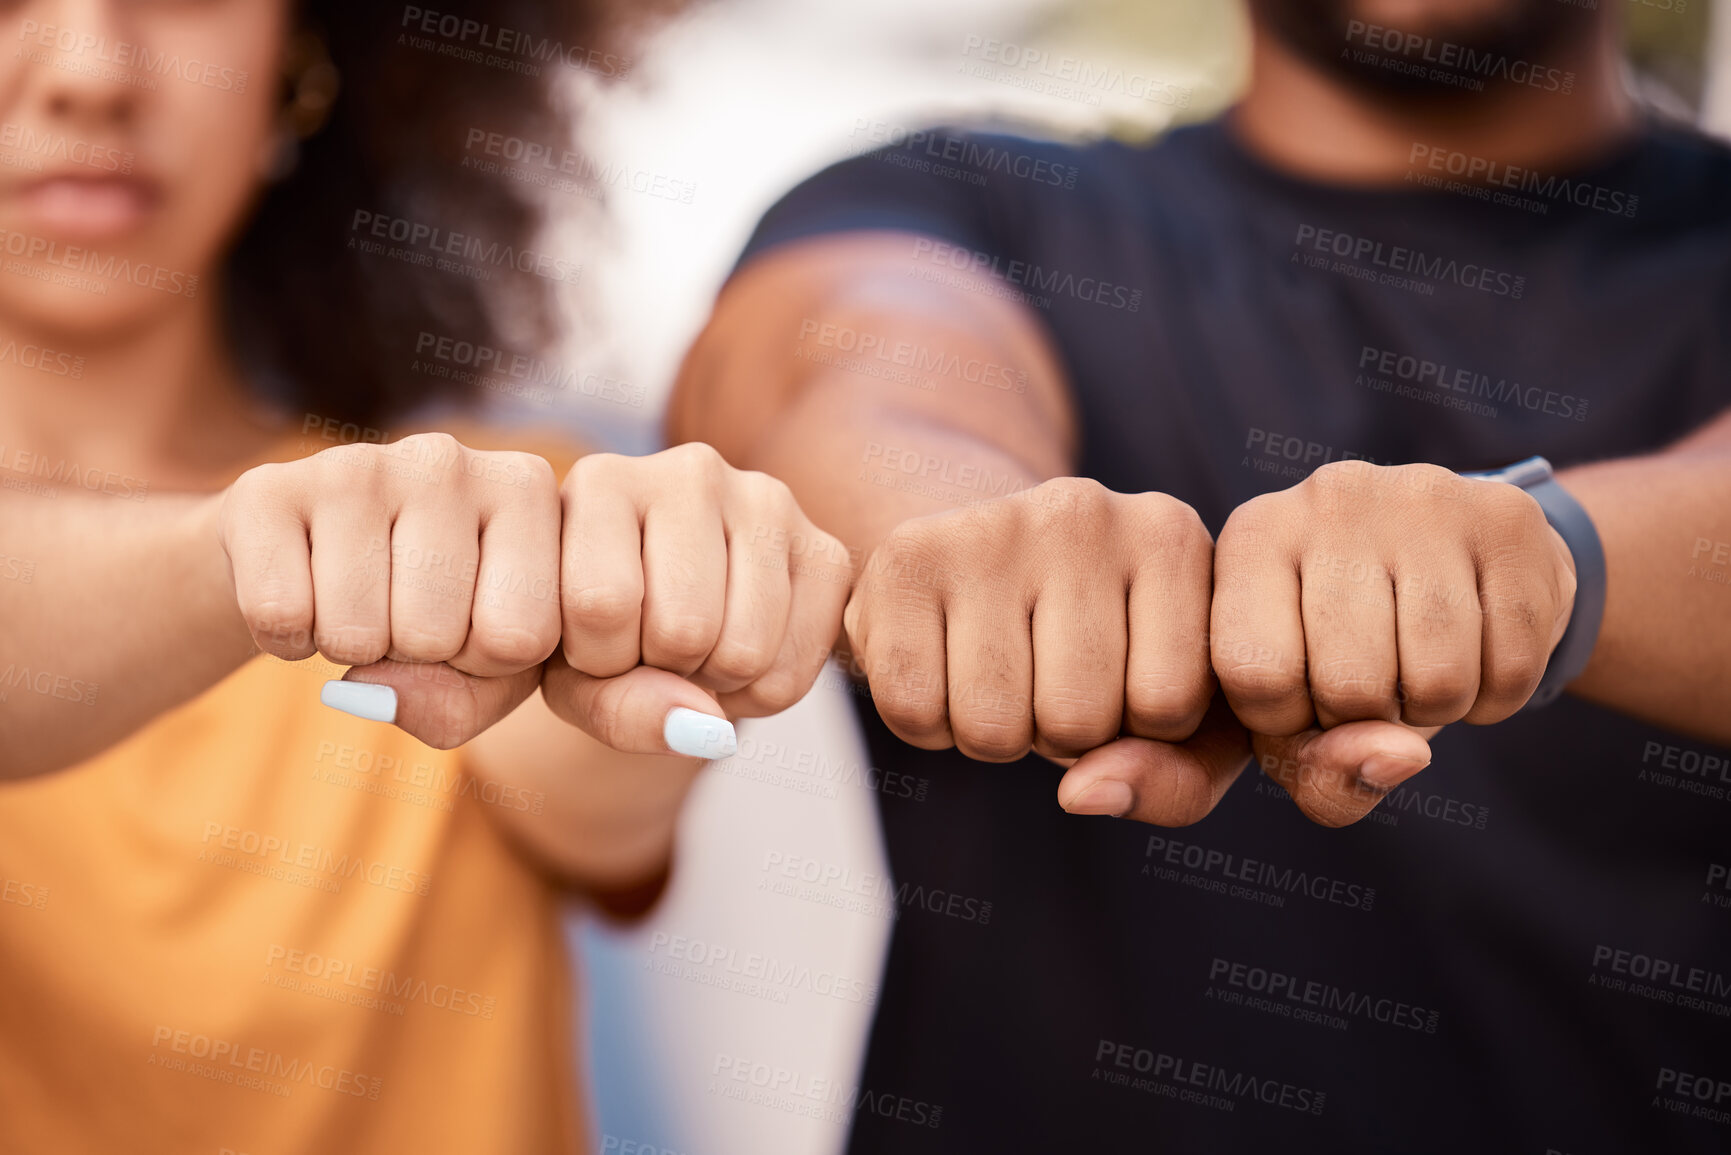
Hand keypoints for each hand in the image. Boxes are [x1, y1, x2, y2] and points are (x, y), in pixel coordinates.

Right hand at [218, 433, 561, 747]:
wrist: (313, 558)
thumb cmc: (431, 614)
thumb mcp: (484, 669)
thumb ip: (467, 703)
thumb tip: (378, 692)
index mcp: (526, 490)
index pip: (522, 638)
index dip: (485, 663)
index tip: (472, 622)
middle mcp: (449, 459)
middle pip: (435, 637)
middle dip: (413, 655)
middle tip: (400, 608)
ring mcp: (357, 463)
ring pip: (356, 634)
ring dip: (350, 648)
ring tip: (356, 597)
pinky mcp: (267, 487)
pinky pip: (280, 617)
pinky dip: (285, 638)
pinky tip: (302, 590)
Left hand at [542, 441, 853, 756]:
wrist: (666, 616)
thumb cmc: (600, 638)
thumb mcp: (572, 677)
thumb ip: (614, 709)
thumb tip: (708, 729)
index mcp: (603, 480)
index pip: (602, 602)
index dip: (597, 660)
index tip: (595, 641)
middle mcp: (689, 470)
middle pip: (683, 628)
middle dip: (663, 672)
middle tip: (653, 649)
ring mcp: (767, 501)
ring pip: (744, 651)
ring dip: (714, 686)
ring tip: (693, 653)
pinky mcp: (825, 550)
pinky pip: (793, 670)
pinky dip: (760, 696)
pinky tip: (737, 656)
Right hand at [843, 477, 1220, 818]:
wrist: (986, 563)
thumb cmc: (1103, 651)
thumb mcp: (1181, 718)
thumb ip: (1177, 782)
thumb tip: (1081, 796)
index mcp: (1170, 537)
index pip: (1168, 708)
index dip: (1138, 730)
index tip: (1122, 678)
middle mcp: (1083, 512)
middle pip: (1077, 718)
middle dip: (1060, 736)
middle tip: (1048, 678)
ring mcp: (988, 526)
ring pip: (993, 727)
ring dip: (994, 736)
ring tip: (1001, 674)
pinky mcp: (907, 555)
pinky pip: (912, 711)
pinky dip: (928, 725)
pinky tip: (946, 670)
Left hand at [1209, 460, 1575, 819]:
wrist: (1456, 566)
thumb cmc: (1346, 651)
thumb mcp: (1301, 717)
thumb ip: (1319, 776)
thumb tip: (1399, 755)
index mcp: (1251, 539)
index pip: (1255, 675)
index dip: (1287, 723)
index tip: (1303, 701)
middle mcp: (1326, 499)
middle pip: (1349, 683)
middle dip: (1367, 719)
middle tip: (1375, 681)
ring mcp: (1420, 497)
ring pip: (1437, 680)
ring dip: (1438, 712)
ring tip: (1420, 668)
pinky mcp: (1506, 517)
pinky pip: (1512, 667)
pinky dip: (1498, 698)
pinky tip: (1475, 655)